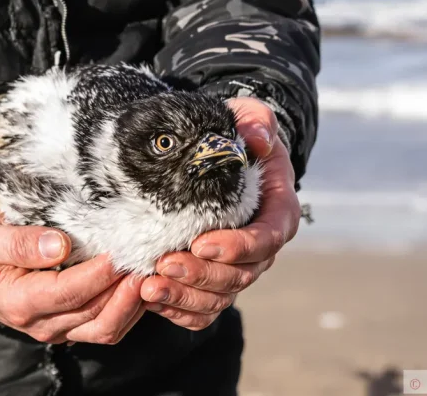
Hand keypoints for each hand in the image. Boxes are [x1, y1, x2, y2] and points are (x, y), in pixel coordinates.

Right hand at [0, 207, 144, 344]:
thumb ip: (19, 242)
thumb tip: (59, 244)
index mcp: (19, 301)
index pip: (70, 291)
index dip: (100, 274)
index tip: (122, 251)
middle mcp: (40, 324)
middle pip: (95, 314)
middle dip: (125, 289)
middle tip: (148, 260)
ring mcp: (56, 329)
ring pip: (105, 327)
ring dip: (131, 303)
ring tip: (150, 272)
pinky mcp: (69, 326)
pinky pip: (104, 326)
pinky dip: (127, 308)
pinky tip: (138, 283)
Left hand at [141, 97, 300, 329]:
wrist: (216, 155)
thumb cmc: (234, 136)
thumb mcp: (246, 116)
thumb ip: (256, 120)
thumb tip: (259, 139)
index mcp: (277, 211)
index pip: (268, 238)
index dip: (238, 247)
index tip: (203, 243)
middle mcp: (260, 246)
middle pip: (241, 274)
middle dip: (203, 274)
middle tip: (165, 264)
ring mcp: (237, 267)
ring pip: (220, 296)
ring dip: (186, 296)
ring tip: (149, 287)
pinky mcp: (214, 281)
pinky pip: (203, 309)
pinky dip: (180, 310)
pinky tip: (152, 300)